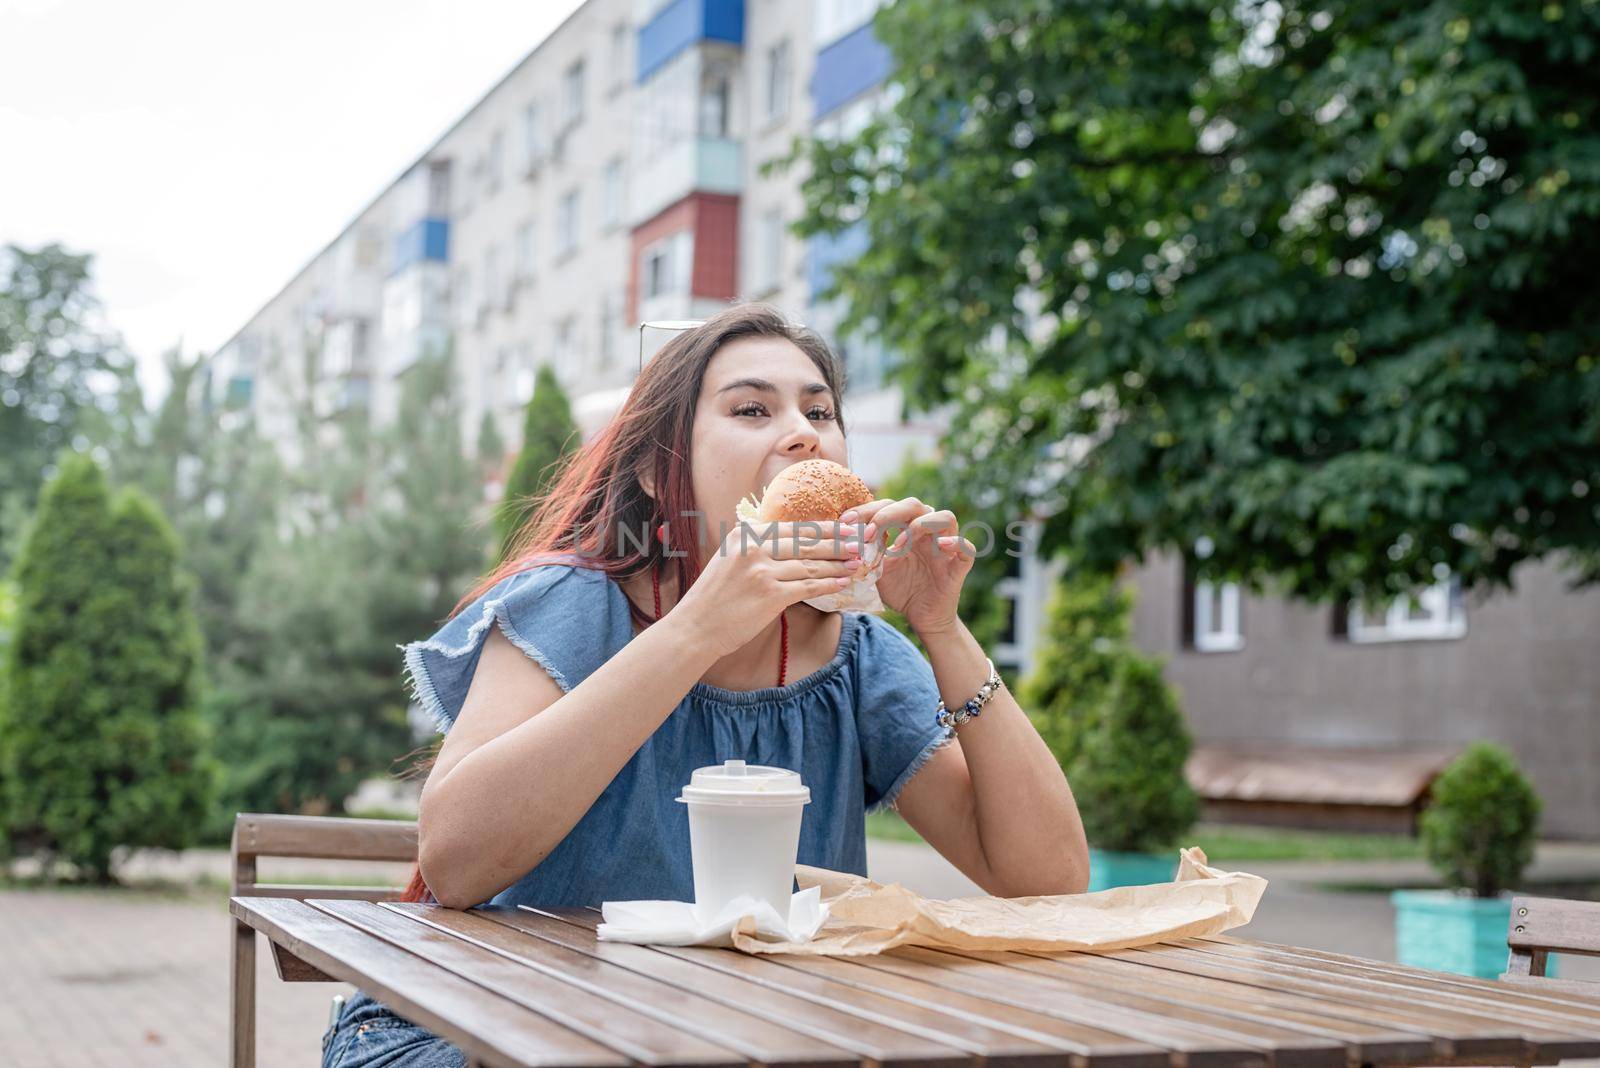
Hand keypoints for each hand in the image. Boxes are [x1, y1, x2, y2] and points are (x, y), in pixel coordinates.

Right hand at [673, 520, 865, 658]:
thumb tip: (790, 542)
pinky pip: (808, 586)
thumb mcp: (729, 560)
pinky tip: (843, 582)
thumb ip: (756, 547)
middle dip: (837, 542)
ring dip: (838, 563)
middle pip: (806, 542)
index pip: (793, 528)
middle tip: (860, 542)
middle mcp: (754, 548)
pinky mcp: (770, 596)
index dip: (823, 528)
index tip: (843, 528)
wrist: (696, 627)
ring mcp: (762, 572)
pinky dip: (829, 584)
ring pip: (811, 564)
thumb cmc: (714, 597)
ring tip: (856, 562)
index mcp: (745, 535)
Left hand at [845, 497, 974, 637]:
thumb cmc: (901, 590)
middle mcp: (927, 532)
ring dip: (919, 526)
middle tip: (870, 532)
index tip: (846, 522)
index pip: (889, 505)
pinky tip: (941, 546)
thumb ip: (867, 554)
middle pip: (915, 505)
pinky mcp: (959, 566)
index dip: (867, 510)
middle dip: (889, 513)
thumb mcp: (877, 570)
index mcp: (906, 529)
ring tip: (898, 546)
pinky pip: (966, 548)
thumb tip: (848, 537)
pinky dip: (956, 543)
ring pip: (945, 517)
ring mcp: (945, 547)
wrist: (921, 618)